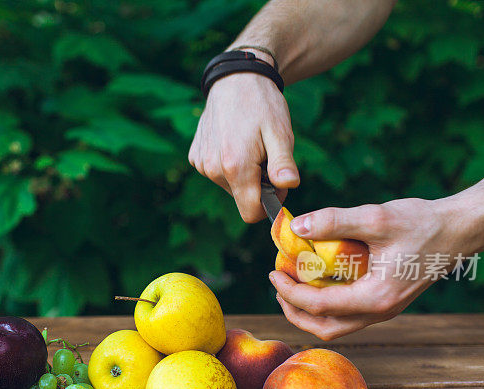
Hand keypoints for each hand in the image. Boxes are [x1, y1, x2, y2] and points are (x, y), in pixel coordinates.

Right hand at [189, 71, 299, 222]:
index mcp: (235, 167)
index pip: (251, 213)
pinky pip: (216, 173)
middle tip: (265, 155)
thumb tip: (288, 186)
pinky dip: (228, 164)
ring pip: (229, 186)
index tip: (277, 183)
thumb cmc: (262, 105)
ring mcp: (201, 164)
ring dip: (243, 174)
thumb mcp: (280, 133)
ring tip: (249, 145)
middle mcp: (213, 170)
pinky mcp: (195, 157)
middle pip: (241, 198)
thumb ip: (283, 164)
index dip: (269, 204)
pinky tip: (233, 141)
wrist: (236, 79)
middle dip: (257, 185)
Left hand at [269, 198, 467, 339]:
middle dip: (294, 310)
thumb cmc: (423, 223)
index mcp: (376, 298)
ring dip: (308, 311)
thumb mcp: (376, 217)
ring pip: (336, 325)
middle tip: (278, 284)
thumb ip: (335, 221)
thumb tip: (296, 227)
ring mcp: (383, 309)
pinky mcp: (385, 301)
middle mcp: (379, 311)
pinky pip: (348, 314)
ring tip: (291, 285)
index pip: (319, 306)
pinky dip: (325, 303)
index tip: (273, 272)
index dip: (290, 292)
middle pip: (324, 327)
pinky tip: (316, 279)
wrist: (460, 229)